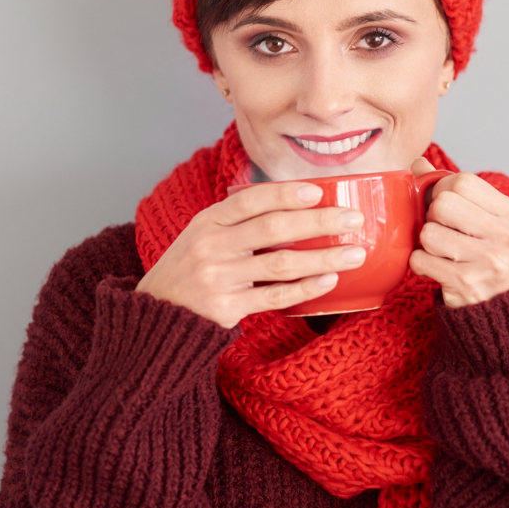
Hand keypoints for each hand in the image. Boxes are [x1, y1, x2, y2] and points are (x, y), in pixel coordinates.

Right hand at [136, 181, 366, 328]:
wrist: (154, 315)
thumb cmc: (190, 269)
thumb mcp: (203, 235)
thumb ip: (239, 221)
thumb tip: (296, 204)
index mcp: (207, 222)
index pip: (250, 201)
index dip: (285, 194)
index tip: (317, 192)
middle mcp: (211, 247)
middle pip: (273, 229)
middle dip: (319, 223)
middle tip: (353, 219)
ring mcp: (218, 278)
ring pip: (280, 264)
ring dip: (323, 257)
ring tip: (354, 253)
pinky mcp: (226, 309)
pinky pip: (275, 297)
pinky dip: (305, 288)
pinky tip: (328, 281)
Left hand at [408, 157, 508, 307]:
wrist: (505, 316)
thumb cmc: (491, 264)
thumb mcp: (490, 226)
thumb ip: (457, 193)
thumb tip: (419, 164)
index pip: (463, 182)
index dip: (443, 190)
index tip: (445, 206)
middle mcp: (506, 237)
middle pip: (443, 203)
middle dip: (433, 216)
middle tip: (443, 232)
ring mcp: (488, 261)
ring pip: (429, 231)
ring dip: (426, 243)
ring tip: (442, 253)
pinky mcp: (466, 284)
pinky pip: (420, 259)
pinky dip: (420, 264)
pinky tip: (437, 270)